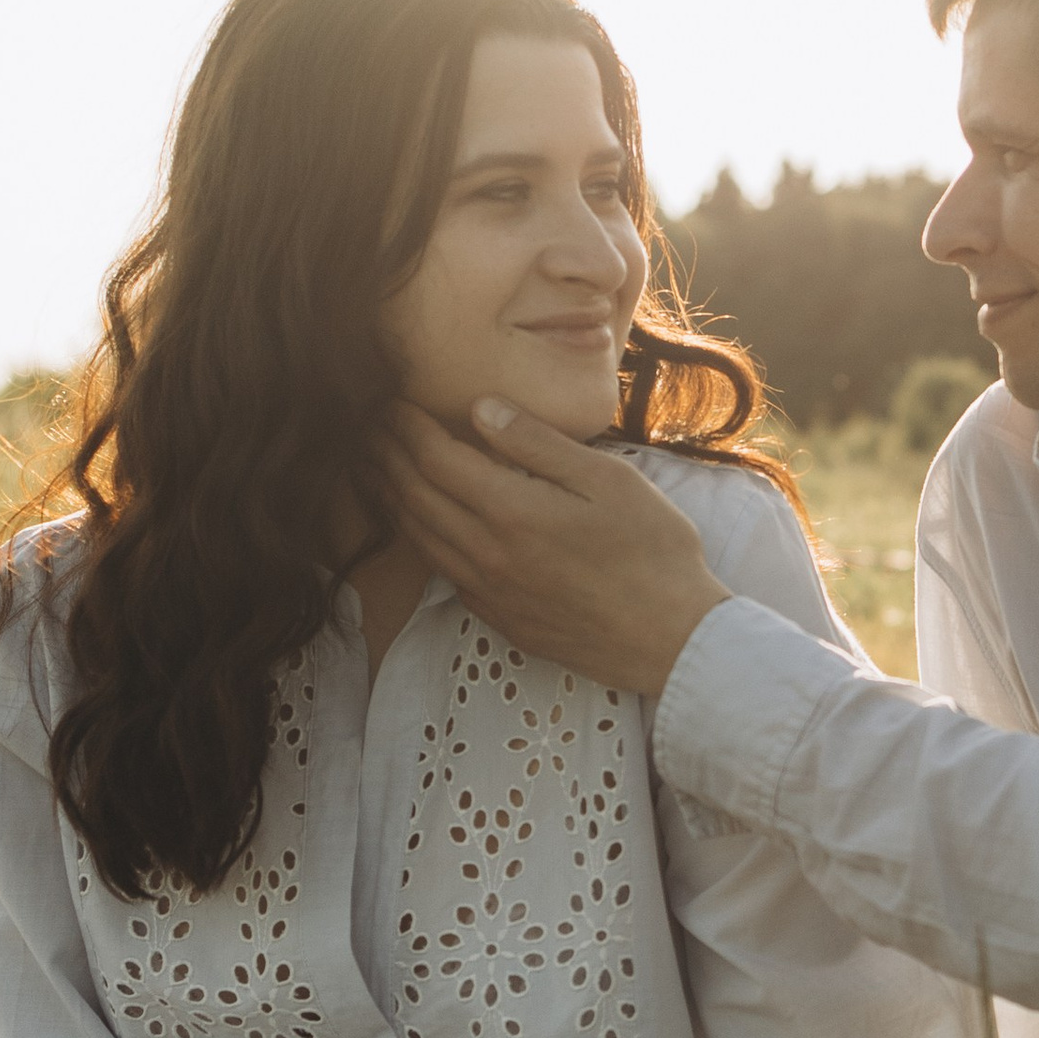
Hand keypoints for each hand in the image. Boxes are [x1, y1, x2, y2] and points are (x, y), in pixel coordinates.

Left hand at [383, 403, 730, 694]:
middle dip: (384, 455)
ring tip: (374, 466)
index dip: (405, 425)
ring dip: (388, 496)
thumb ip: (540, 444)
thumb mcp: (609, 481)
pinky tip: (417, 522)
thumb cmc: (653, 552)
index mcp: (512, 511)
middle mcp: (487, 553)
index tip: (392, 399)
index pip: (434, 458)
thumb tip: (482, 409)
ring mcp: (488, 591)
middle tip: (367, 425)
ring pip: (417, 537)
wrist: (671, 638)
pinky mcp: (498, 617)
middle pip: (412, 495)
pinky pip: (439, 570)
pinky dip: (415, 537)